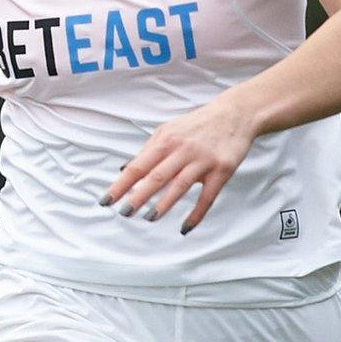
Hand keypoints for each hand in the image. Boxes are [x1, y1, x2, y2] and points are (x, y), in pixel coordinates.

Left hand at [103, 94, 255, 232]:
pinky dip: (196, 214)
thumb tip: (123, 170)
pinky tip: (185, 227)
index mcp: (165, 140)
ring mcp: (203, 160)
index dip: (121, 184)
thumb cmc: (196, 125)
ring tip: (149, 218)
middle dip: (138, 196)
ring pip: (180, 186)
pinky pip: (207, 197)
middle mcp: (182, 149)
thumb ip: (147, 150)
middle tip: (124, 213)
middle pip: (156, 176)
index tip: (106, 201)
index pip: (138, 165)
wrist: (235, 114)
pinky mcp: (221, 170)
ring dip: (163, 204)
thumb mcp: (168, 130)